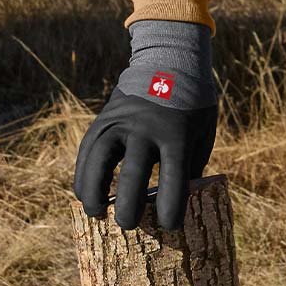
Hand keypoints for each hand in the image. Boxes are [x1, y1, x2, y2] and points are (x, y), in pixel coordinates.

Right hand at [73, 88, 216, 230]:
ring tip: (95, 212)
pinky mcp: (105, 117)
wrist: (171, 59)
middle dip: (129, 205)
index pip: (173, 177)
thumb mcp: (202, 132)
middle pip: (133, 173)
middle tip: (128, 225)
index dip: (170, 206)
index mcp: (177, 132)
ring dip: (94, 189)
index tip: (168, 226)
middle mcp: (147, 127)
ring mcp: (122, 120)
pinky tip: (84, 193)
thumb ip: (189, 166)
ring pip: (100, 159)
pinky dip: (84, 172)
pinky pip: (89, 148)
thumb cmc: (193, 106)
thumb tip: (174, 204)